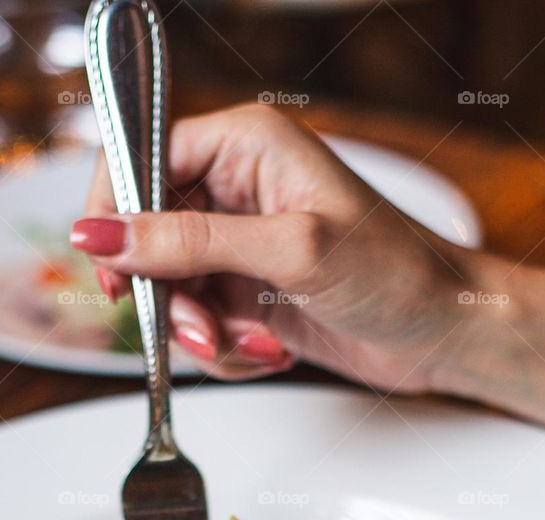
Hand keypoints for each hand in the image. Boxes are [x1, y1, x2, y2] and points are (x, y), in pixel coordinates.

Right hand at [71, 103, 464, 389]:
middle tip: (200, 328)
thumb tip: (101, 236)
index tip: (110, 272)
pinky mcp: (246, 293)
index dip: (115, 215)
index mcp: (244, 145)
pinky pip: (198, 324)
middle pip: (147, 235)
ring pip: (170, 290)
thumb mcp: (289, 251)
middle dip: (168, 294)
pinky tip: (269, 349)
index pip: (141, 158)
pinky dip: (223, 349)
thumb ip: (189, 242)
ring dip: (199, 331)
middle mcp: (235, 188)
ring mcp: (239, 245)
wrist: (443, 332)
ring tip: (252, 342)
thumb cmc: (394, 271)